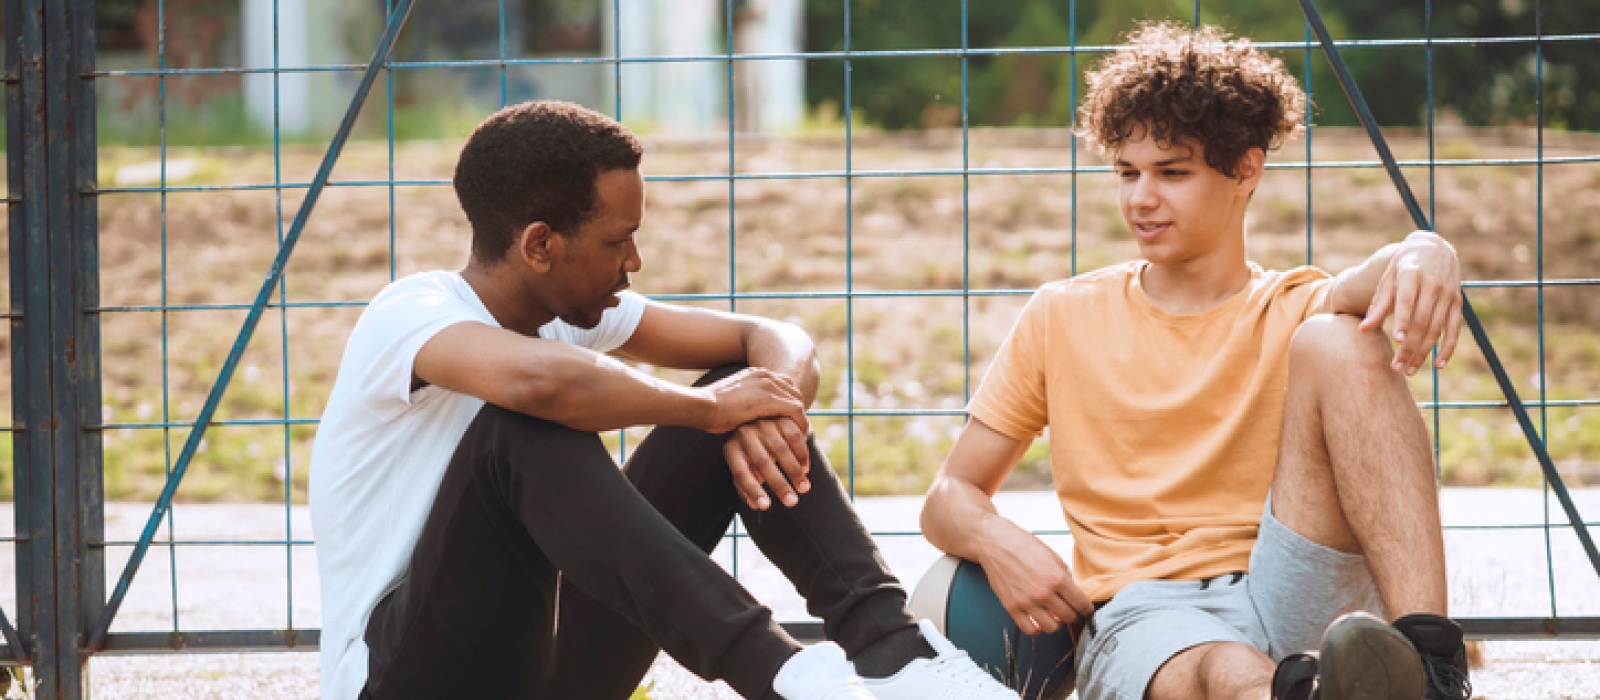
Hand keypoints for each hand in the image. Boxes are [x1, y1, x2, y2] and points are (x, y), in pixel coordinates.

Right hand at [698, 367, 809, 433]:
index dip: (789, 402)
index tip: (790, 420)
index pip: (783, 385)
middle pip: (793, 391)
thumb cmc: (708, 409)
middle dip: (798, 410)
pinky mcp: (769, 399)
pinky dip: (800, 424)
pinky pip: (795, 411)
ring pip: (797, 400)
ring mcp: (767, 385)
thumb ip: (744, 402)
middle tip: (799, 430)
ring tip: (801, 437)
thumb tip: (747, 415)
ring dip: (801, 419)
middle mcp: (764, 375)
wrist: (700, 406)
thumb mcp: (731, 400)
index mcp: (755, 373)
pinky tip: (799, 438)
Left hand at [724, 417, 811, 510]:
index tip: (765, 506)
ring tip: (803, 489)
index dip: (752, 490)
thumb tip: (756, 505)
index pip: (740, 473)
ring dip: (795, 472)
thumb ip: (747, 486)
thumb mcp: (744, 467)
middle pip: (763, 462)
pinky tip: (805, 470)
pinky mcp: (781, 418)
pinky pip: (795, 437)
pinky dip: (802, 455)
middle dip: (780, 485)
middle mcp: (745, 433)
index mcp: (731, 449)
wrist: (761, 421)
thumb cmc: (750, 454)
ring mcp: (764, 424)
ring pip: (781, 450)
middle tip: (793, 503)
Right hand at [978, 518, 1094, 637]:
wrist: (996, 544)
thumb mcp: (1053, 557)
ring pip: (1051, 628)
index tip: (1086, 610)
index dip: (1087, 609)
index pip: (1081, 604)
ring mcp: (1027, 602)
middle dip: (1073, 615)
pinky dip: (1037, 629)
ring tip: (1054, 616)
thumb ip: (1065, 577)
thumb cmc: (1023, 546)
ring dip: (1056, 624)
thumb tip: (1073, 594)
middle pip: (1069, 617)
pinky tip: (1038, 620)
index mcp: (1058, 578)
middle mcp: (1044, 593)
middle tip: (1071, 612)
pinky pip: (1030, 630)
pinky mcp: (1012, 607)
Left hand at [1360, 230, 1462, 374]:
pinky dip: (1448, 348)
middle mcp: (1432, 285)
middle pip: (1421, 321)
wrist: (1433, 247)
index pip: (1407, 301)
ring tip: (1409, 370)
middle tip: (1396, 368)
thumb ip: (1378, 304)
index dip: (1403, 320)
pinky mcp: (1457, 302)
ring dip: (1424, 352)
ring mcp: (1447, 294)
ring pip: (1436, 329)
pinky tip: (1438, 365)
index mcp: (1411, 275)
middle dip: (1409, 347)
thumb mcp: (1387, 279)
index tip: (1397, 340)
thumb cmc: (1402, 267)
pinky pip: (1454, 329)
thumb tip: (1362, 329)